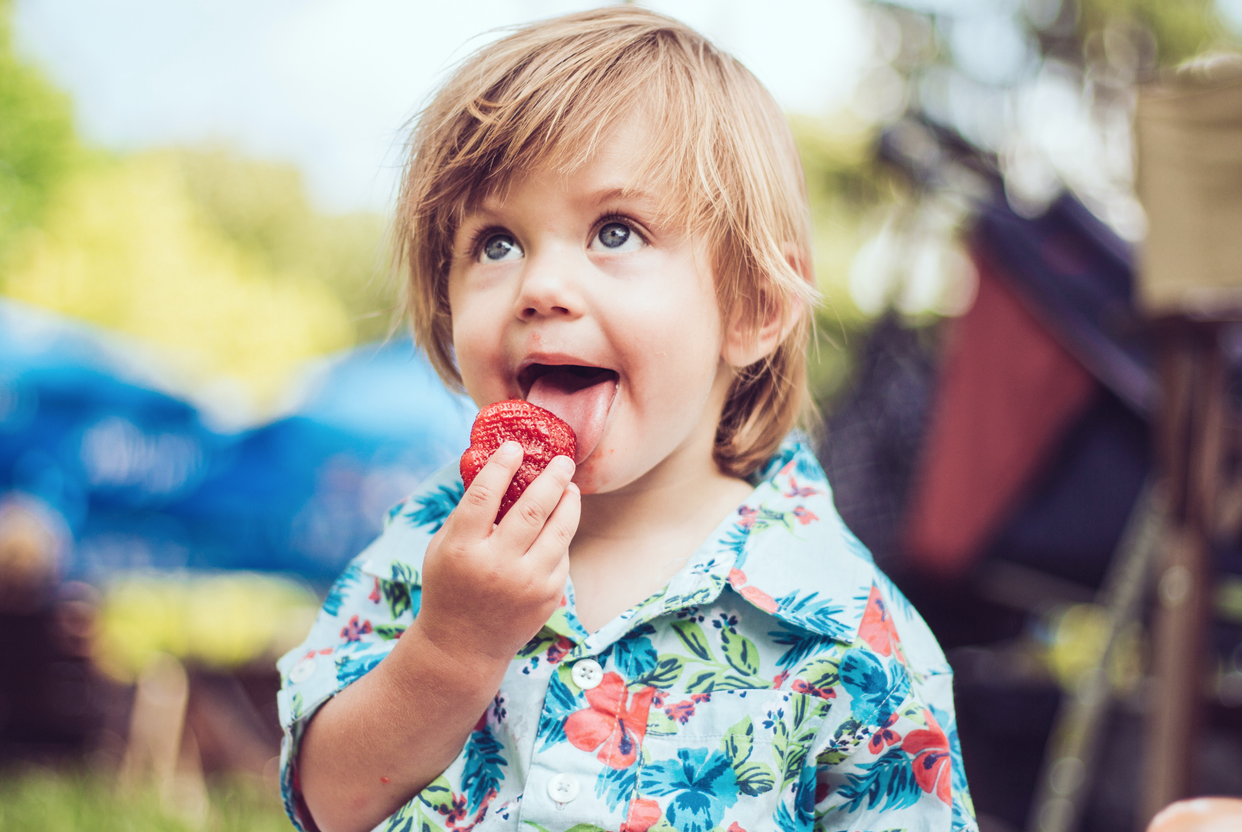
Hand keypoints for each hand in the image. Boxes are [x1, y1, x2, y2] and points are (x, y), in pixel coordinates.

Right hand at [414, 441, 579, 662]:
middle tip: (563, 460)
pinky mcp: (548, 596)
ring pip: (560, 530)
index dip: (502, 466)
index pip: (485, 495)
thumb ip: (467, 512)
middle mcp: (498, 565)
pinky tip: (558, 524)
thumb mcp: (443, 547)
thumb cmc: (450, 585)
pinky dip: (562, 535)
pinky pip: (562, 555)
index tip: (515, 447)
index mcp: (464, 549)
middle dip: (552, 477)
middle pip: (533, 508)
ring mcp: (527, 583)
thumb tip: (498, 467)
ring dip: (569, 502)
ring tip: (570, 487)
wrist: (463, 645)